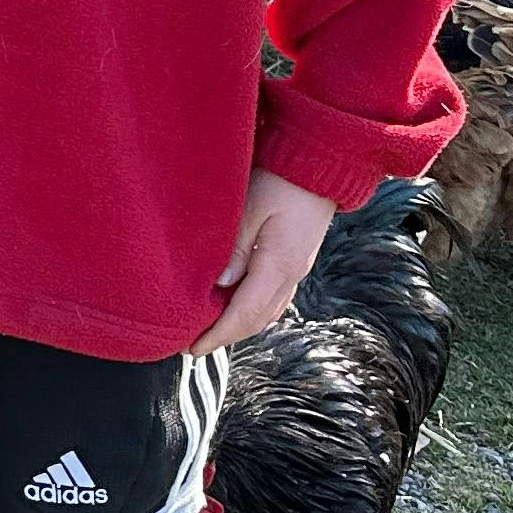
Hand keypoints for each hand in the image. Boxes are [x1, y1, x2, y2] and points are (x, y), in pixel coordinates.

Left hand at [196, 167, 334, 351]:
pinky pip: (273, 297)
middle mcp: (292, 274)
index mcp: (279, 265)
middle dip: (225, 336)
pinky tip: (233, 305)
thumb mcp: (251, 207)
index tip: (191, 349)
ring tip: (209, 330)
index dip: (217, 334)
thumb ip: (235, 247)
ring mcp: (297, 268)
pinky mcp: (296, 259)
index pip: (244, 313)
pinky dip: (252, 309)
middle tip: (192, 346)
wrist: (321, 164)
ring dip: (239, 325)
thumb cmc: (281, 180)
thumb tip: (221, 285)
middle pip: (256, 319)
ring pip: (266, 311)